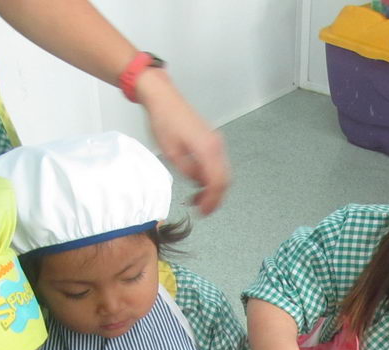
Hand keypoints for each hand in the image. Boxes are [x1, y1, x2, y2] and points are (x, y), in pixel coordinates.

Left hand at [135, 69, 229, 214]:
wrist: (163, 98)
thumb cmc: (164, 121)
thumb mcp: (171, 153)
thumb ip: (188, 171)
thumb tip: (198, 182)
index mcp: (208, 149)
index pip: (217, 182)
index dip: (212, 201)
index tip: (203, 212)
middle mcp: (217, 146)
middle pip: (225, 180)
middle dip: (215, 198)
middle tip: (202, 210)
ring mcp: (216, 142)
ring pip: (223, 173)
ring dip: (213, 188)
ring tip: (197, 199)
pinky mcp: (211, 140)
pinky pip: (217, 164)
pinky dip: (211, 177)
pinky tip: (198, 183)